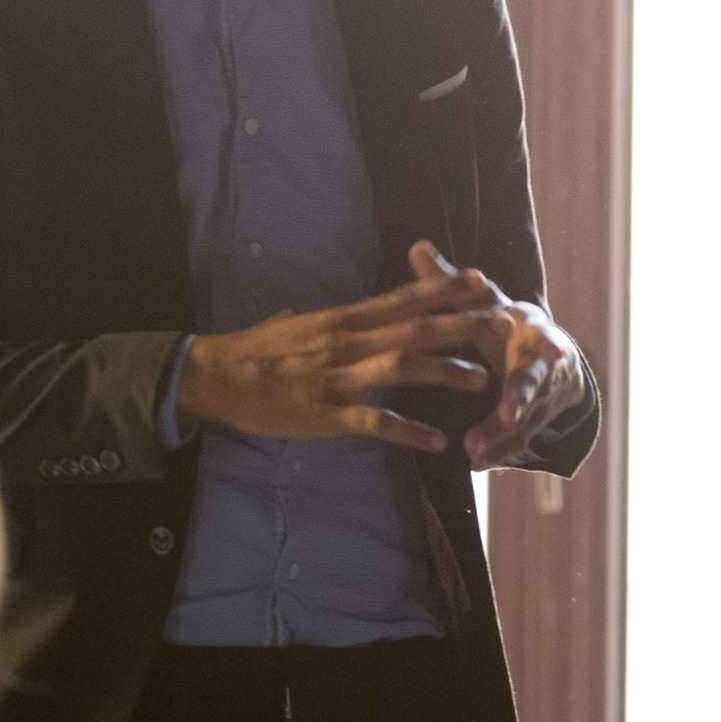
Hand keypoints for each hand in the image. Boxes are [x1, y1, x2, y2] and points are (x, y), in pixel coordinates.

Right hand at [178, 271, 498, 451]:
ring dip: (444, 372)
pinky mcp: (327, 415)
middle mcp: (346, 342)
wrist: (218, 377)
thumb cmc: (256, 349)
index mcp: (342, 318)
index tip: (479, 279)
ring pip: (402, 369)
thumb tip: (351, 314)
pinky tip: (436, 442)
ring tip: (480, 379)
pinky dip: (407, 432)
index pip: (401, 299)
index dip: (442, 289)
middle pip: (414, 329)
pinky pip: (374, 424)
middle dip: (460, 325)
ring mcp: (338, 379)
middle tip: (502, 322)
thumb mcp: (299, 322)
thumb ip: (333, 320)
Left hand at [402, 243, 588, 471]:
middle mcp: (541, 365)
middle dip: (524, 398)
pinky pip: (517, 443)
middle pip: (535, 383)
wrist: (555, 360)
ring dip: (502, 436)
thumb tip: (417, 246)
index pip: (540, 336)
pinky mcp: (532, 424)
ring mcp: (540, 398)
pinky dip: (498, 453)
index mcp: (532, 330)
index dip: (548, 345)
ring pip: (524, 420)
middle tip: (509, 414)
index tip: (551, 351)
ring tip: (476, 453)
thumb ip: (452, 283)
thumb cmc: (508, 325)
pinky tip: (477, 464)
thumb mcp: (486, 303)